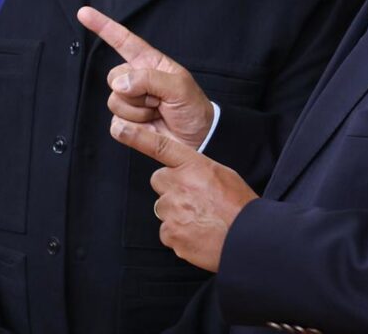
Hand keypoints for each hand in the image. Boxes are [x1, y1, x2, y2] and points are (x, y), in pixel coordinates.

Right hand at [77, 6, 214, 148]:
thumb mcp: (179, 86)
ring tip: (157, 113)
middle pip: (114, 77)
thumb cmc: (193, 109)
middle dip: (137, 91)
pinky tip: (150, 127)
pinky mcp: (126, 125)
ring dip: (138, 111)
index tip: (84, 13)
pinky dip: (135, 129)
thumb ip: (149, 78)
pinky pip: (117, 125)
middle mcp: (135, 80)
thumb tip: (120, 84)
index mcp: (149, 63)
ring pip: (114, 102)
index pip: (123, 41)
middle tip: (160, 100)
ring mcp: (129, 103)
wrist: (197, 140)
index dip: (103, 26)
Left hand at [110, 115, 256, 271]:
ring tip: (201, 219)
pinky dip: (179, 234)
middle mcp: (179, 184)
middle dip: (171, 189)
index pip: (161, 147)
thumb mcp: (222, 174)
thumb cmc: (239, 205)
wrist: (248, 239)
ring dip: (176, 213)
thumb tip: (183, 173)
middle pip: (159, 181)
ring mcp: (172, 210)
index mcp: (194, 166)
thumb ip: (197, 169)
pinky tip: (197, 234)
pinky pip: (166, 232)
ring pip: (163, 208)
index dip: (137, 137)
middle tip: (195, 200)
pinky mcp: (170, 234)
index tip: (120, 128)